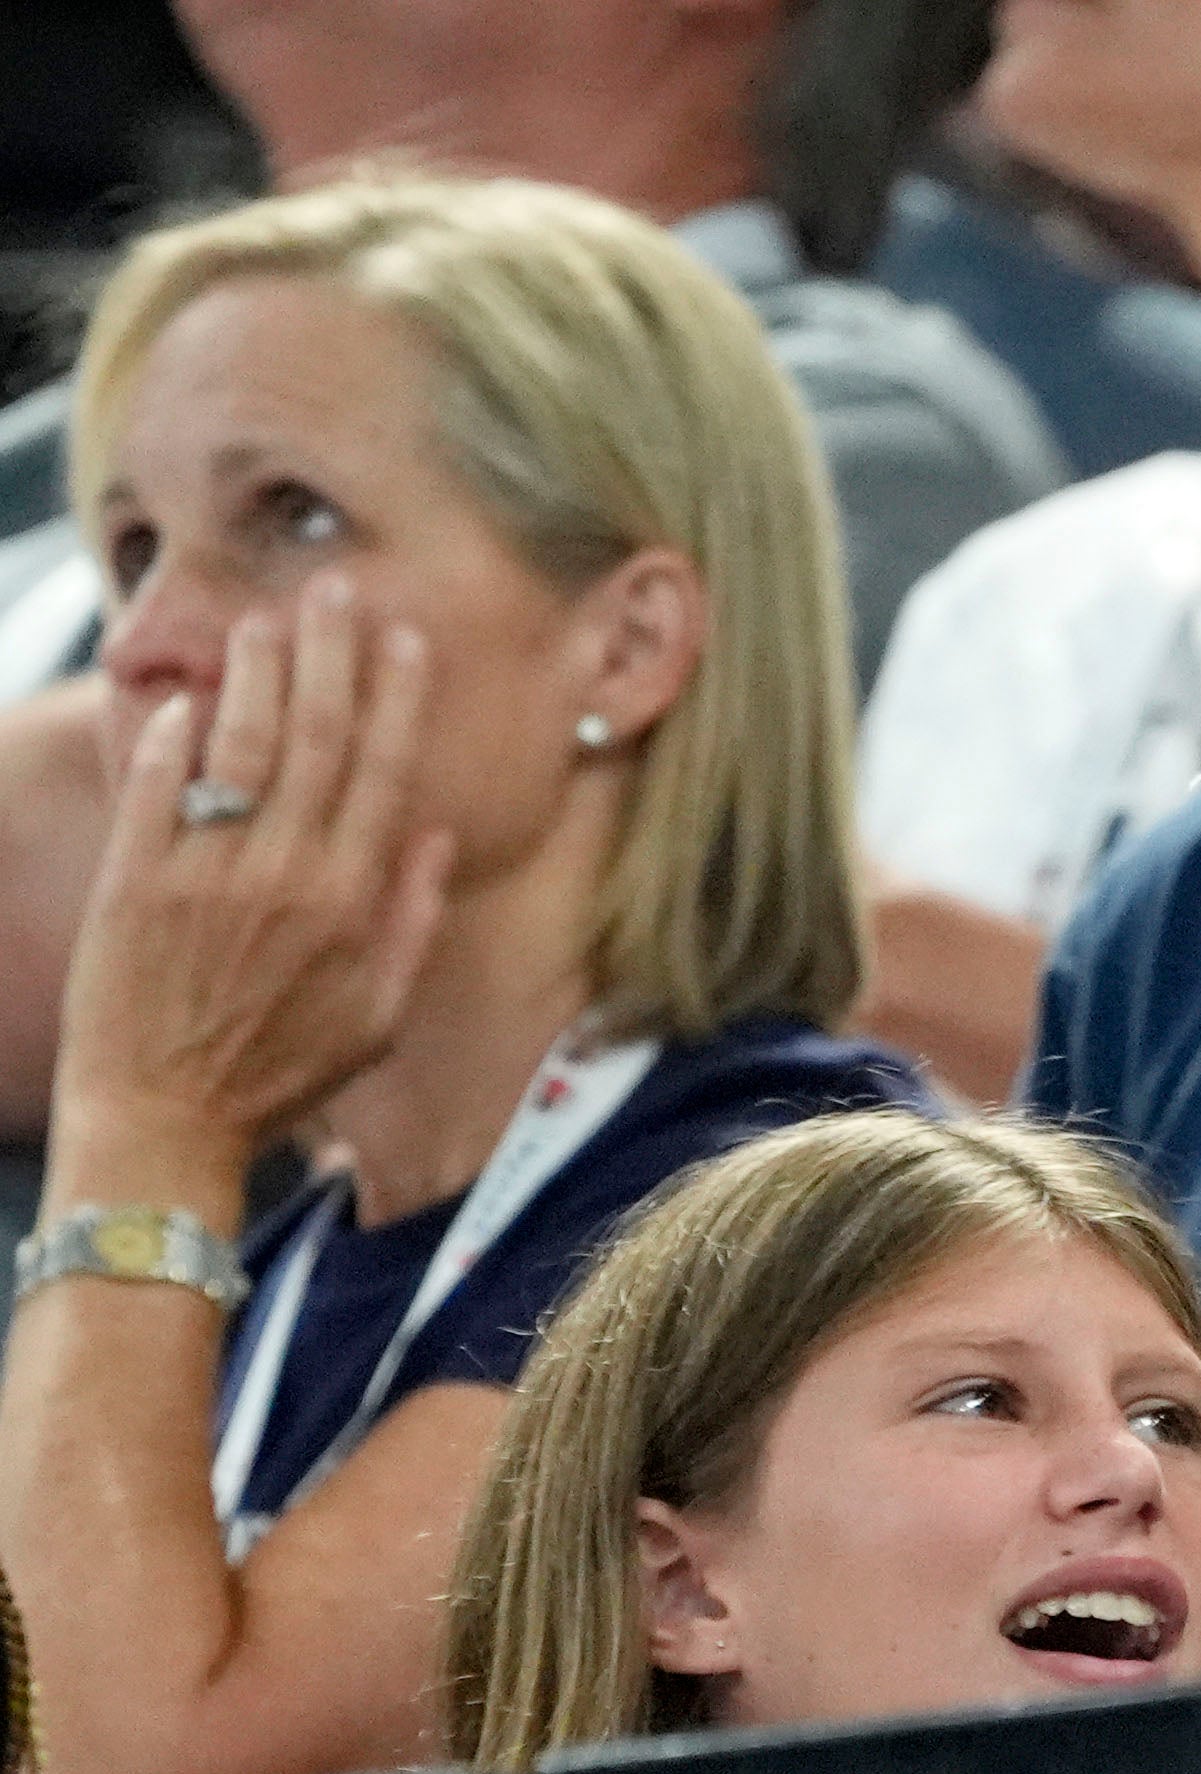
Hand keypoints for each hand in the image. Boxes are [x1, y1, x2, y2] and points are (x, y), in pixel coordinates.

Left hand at [56, 576, 452, 1162]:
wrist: (164, 1120)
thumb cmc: (278, 1077)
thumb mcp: (377, 1017)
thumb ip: (412, 922)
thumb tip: (432, 836)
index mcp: (350, 906)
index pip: (381, 776)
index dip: (396, 701)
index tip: (405, 642)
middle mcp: (284, 878)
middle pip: (315, 741)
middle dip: (330, 656)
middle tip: (335, 591)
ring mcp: (204, 875)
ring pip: (240, 747)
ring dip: (256, 675)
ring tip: (265, 619)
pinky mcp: (132, 881)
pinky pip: (155, 786)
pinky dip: (170, 734)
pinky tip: (184, 692)